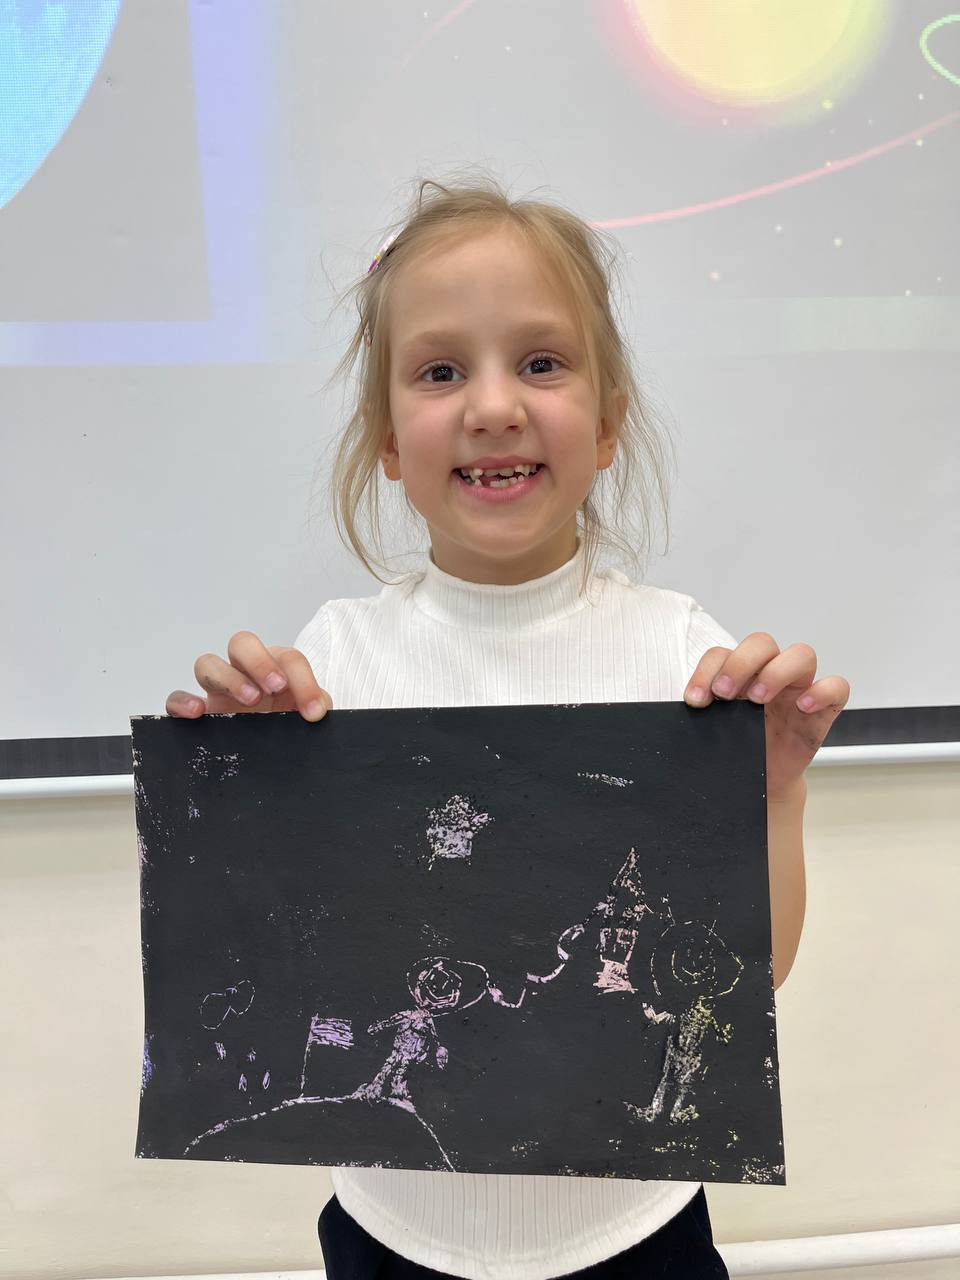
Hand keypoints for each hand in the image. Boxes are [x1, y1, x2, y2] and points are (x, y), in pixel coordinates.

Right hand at [165, 630, 332, 722]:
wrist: (270, 756)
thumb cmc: (287, 727)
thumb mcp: (305, 717)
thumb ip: (315, 707)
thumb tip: (318, 709)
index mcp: (275, 667)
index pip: (288, 659)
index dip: (304, 681)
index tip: (314, 711)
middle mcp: (243, 672)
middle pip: (242, 643)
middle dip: (260, 662)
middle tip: (276, 686)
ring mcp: (217, 690)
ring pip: (207, 664)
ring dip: (228, 678)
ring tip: (250, 700)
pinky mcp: (198, 712)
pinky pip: (176, 697)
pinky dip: (182, 700)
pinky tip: (197, 713)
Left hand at [684, 633, 849, 799]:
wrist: (765, 784)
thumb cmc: (742, 749)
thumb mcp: (720, 729)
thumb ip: (709, 711)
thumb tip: (692, 707)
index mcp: (741, 674)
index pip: (723, 653)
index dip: (707, 670)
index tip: (696, 699)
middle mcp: (771, 673)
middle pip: (762, 643)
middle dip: (740, 664)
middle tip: (725, 693)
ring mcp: (800, 688)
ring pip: (801, 654)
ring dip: (776, 672)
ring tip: (758, 700)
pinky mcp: (824, 709)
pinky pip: (836, 687)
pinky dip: (822, 691)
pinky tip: (803, 707)